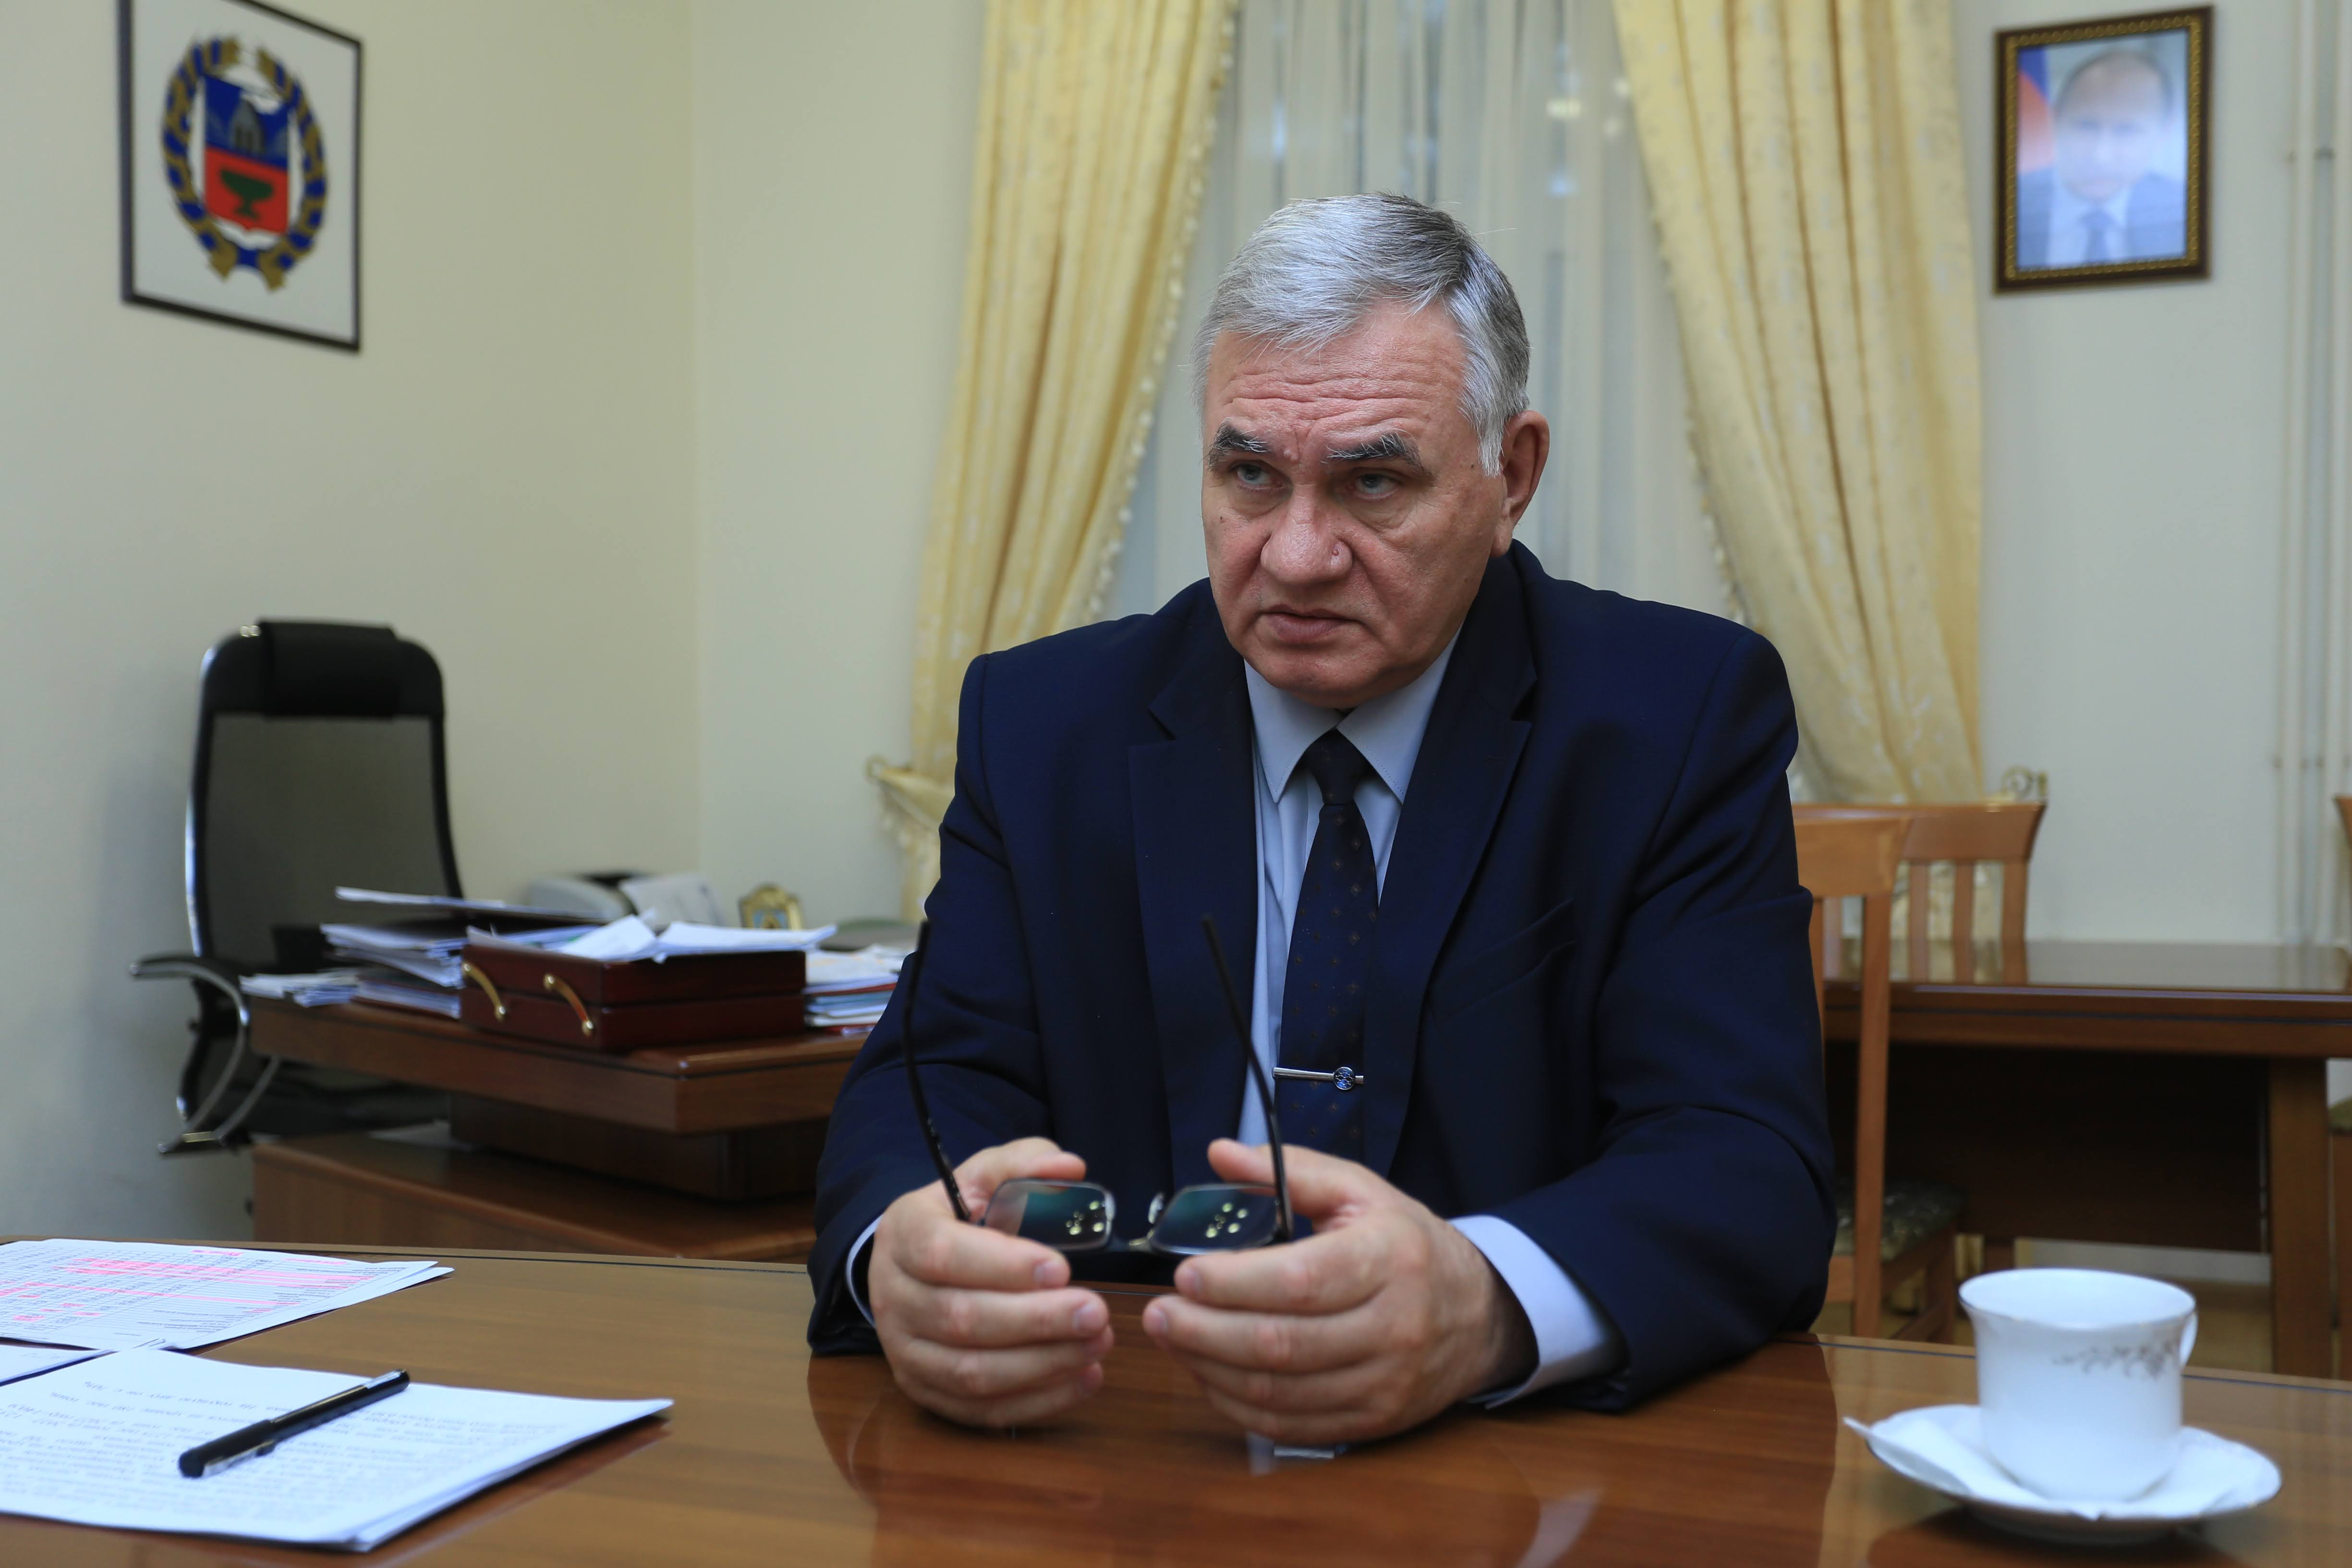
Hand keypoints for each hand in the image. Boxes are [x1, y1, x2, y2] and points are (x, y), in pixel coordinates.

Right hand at [869, 1138, 1114, 1427]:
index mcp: (902, 1234)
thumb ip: (1023, 1164)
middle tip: (1096, 1312)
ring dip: (1042, 1364)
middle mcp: (892, 1297)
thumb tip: (1069, 1169)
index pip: (943, 1254)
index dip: (1002, 1265)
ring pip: (971, 1373)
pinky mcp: (925, 1392)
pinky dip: (1037, 1402)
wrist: (913, 1266)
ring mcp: (904, 1351)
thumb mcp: (983, 1177)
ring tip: (1098, 1344)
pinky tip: (1084, 1379)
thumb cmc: (958, 1218)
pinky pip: (980, 1411)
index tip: (1061, 1267)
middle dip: (1036, 1320)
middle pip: (961, 1319)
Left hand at [1140, 1139, 1535, 1443]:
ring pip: (1280, 1391)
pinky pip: (1290, 1424)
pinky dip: (1238, 1404)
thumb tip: (1220, 1153)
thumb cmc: (1406, 1245)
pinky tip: (1208, 1374)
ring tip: (1172, 1340)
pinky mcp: (1372, 1421)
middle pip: (1282, 1343)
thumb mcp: (1360, 1190)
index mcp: (1389, 1258)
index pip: (1299, 1280)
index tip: (1184, 1275)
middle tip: (1157, 1314)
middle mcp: (1392, 1326)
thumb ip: (1288, 1170)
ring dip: (1211, 1369)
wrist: (1477, 1313)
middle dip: (1205, 1331)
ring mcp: (1384, 1382)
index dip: (1233, 1283)